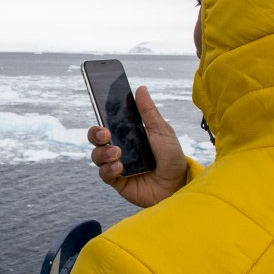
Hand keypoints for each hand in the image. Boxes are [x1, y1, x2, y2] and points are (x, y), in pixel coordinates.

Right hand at [89, 85, 187, 207]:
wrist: (178, 185)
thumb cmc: (172, 157)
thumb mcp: (162, 131)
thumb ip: (149, 112)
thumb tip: (140, 88)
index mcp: (128, 134)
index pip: (108, 122)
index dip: (101, 116)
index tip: (100, 107)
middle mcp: (119, 148)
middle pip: (96, 138)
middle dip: (95, 133)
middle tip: (106, 133)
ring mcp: (116, 164)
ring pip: (97, 155)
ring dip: (103, 152)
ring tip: (118, 153)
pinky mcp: (117, 180)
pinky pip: (104, 173)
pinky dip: (108, 169)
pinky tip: (119, 168)